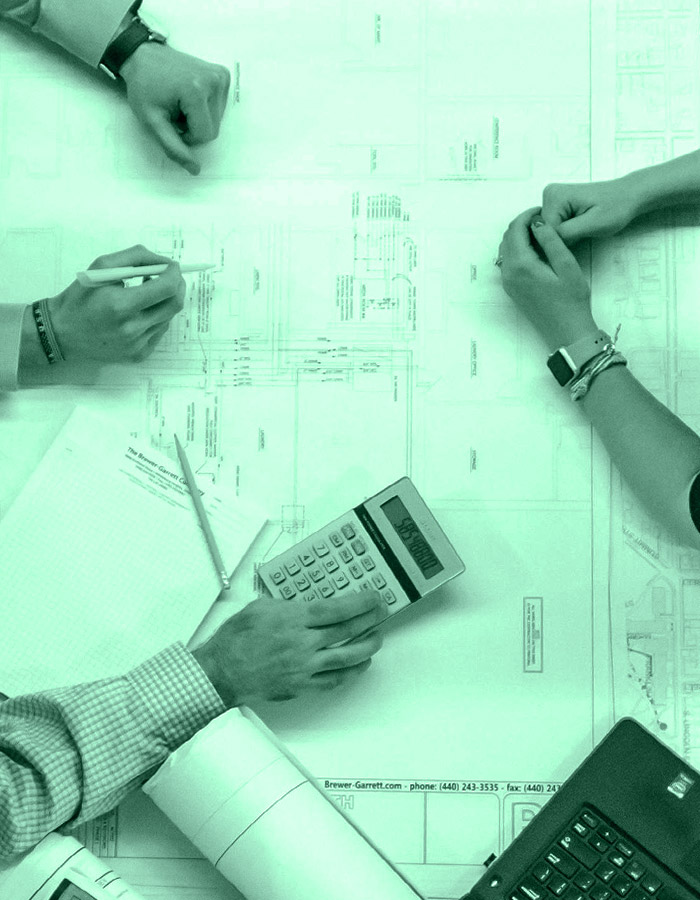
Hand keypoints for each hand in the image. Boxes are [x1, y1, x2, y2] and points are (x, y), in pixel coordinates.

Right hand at [49, 246, 185, 362]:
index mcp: (120, 305)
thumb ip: (135, 258)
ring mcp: (136, 345)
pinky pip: (159, 332)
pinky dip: (156, 318)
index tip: (172, 266)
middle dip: (177, 286)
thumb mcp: (101, 267)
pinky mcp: (138, 355)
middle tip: (169, 276)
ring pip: (168, 318)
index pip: (165, 288)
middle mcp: (131, 329)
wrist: (62, 332)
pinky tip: (139, 313)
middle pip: (174, 304)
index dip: (174, 274)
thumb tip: (163, 262)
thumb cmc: (80, 297)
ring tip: (146, 294)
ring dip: (164, 302)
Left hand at [120, 43, 230, 174]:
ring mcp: (220, 76)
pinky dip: (205, 107)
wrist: (143, 56)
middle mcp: (214, 80)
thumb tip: (195, 169)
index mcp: (196, 90)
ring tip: (181, 102)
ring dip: (199, 118)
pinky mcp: (222, 75)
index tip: (171, 121)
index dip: (187, 136)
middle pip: (213, 129)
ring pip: (218, 120)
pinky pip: (220, 107)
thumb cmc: (144, 87)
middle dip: (194, 127)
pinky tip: (190, 95)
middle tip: (175, 111)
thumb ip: (173, 147)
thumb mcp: (152, 121)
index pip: (205, 135)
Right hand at [191, 590, 386, 704]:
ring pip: (346, 658)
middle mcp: (303, 643)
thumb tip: (307, 602)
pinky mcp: (301, 685)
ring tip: (377, 639)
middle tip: (381, 613)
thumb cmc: (236, 638)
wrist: (222, 670)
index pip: (337, 609)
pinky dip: (350, 673)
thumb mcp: (261, 606)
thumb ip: (289, 604)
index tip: (373, 598)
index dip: (360, 603)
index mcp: (294, 619)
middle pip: (347, 631)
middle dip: (369, 620)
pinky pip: (333, 681)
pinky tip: (359, 665)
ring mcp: (304, 667)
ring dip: (366, 647)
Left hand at [498, 207, 596, 348]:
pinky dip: (518, 250)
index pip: (516, 229)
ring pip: (506, 249)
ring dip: (519, 236)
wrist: (567, 332)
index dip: (528, 215)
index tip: (543, 210)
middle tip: (543, 219)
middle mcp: (509, 274)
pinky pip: (508, 262)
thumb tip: (538, 222)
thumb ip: (551, 241)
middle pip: (508, 237)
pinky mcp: (512, 289)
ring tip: (541, 232)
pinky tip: (536, 250)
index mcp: (521, 265)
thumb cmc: (572, 301)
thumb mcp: (567, 266)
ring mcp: (508, 283)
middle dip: (522, 224)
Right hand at [541, 179, 637, 244]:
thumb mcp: (593, 224)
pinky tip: (579, 228)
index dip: (561, 242)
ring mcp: (551, 199)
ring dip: (564, 237)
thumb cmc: (616, 208)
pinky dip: (565, 233)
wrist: (629, 196)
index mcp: (554, 196)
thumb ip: (566, 233)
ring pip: (548, 232)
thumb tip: (545, 242)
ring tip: (583, 229)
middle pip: (545, 231)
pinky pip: (553, 228)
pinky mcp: (557, 205)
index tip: (581, 237)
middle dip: (562, 239)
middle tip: (584, 232)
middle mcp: (548, 194)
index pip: (545, 232)